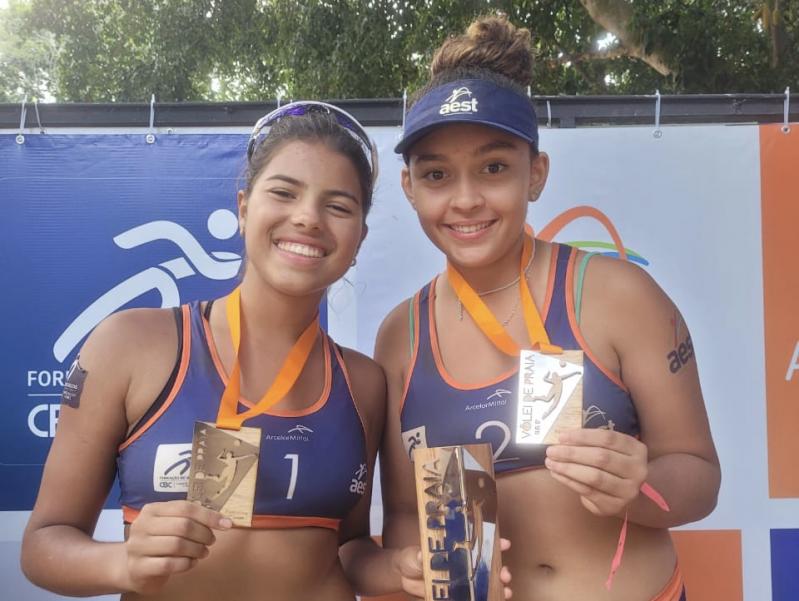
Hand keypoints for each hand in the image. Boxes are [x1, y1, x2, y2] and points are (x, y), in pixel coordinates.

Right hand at [122, 500, 231, 593]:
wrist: (134, 568)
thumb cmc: (159, 542)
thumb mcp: (171, 525)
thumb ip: (192, 519)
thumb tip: (225, 521)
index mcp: (152, 510)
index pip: (185, 508)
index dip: (209, 516)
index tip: (226, 524)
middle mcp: (142, 525)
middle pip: (183, 526)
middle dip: (204, 534)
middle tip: (211, 541)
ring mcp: (138, 547)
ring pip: (177, 545)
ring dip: (197, 549)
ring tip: (203, 552)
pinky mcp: (139, 567)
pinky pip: (170, 564)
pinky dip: (187, 564)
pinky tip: (191, 562)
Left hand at [393, 539, 512, 598]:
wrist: (403, 576)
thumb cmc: (412, 557)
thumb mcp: (415, 554)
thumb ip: (420, 555)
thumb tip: (421, 555)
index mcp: (456, 547)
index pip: (478, 542)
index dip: (493, 542)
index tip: (504, 543)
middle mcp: (463, 562)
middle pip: (487, 564)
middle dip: (500, 568)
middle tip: (505, 573)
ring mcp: (461, 579)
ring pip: (485, 582)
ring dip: (498, 586)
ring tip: (506, 590)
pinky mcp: (457, 593)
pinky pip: (474, 597)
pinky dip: (486, 598)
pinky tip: (495, 600)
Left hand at [545, 428, 647, 516]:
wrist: (625, 493)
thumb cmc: (612, 465)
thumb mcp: (610, 449)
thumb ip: (592, 442)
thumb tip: (562, 439)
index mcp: (636, 449)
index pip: (608, 438)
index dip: (583, 436)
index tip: (562, 436)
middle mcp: (637, 470)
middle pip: (601, 458)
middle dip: (572, 453)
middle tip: (551, 450)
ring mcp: (628, 490)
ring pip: (594, 476)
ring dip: (568, 468)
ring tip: (550, 462)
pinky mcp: (614, 505)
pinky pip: (588, 491)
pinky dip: (569, 481)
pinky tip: (557, 474)